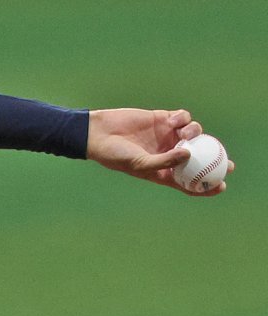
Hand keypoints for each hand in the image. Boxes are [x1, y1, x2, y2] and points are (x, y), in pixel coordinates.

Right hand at [86, 108, 234, 195]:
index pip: (188, 182)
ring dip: (196, 133)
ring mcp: (167, 136)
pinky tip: (175, 121)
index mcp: (162, 171)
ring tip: (186, 134)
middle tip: (228, 163)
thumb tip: (189, 155)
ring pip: (193, 135)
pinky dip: (183, 118)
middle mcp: (168, 153)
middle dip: (215, 160)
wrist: (100, 133)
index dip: (206, 186)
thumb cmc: (115, 155)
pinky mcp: (163, 119)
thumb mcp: (139, 163)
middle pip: (199, 158)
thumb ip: (164, 161)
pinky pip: (182, 118)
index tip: (221, 186)